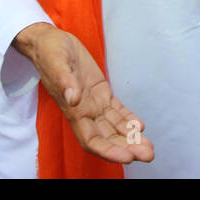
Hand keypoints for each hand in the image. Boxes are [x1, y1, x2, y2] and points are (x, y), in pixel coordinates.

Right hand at [14, 23, 153, 164]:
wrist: (49, 42)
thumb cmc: (50, 52)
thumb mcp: (56, 62)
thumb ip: (65, 81)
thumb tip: (73, 98)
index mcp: (73, 110)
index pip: (92, 139)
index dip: (108, 151)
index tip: (127, 156)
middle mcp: (85, 112)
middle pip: (108, 137)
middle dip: (127, 148)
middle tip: (148, 154)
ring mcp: (94, 103)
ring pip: (115, 127)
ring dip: (131, 138)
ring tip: (149, 148)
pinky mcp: (101, 92)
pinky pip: (116, 111)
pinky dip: (128, 119)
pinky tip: (140, 126)